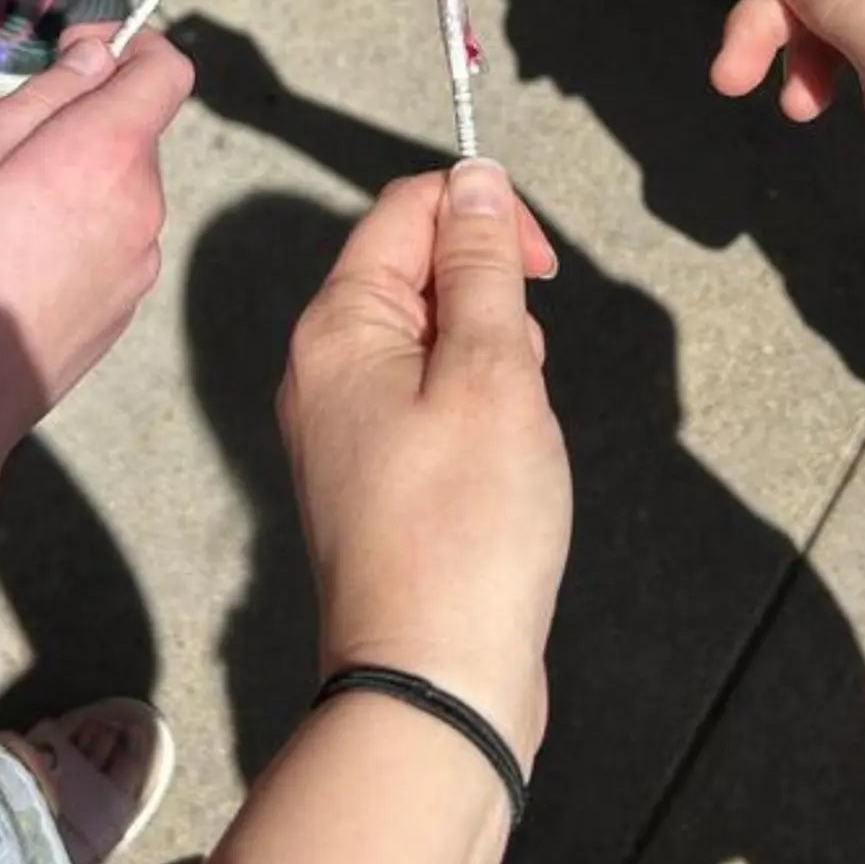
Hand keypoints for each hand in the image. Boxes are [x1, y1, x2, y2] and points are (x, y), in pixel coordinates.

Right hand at [0, 25, 193, 460]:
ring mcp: (138, 269)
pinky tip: (11, 269)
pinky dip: (74, 235)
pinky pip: (109, 245)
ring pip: (118, 192)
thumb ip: (42, 98)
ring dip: (75, 182)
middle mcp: (144, 208)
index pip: (169, 71)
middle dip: (83, 123)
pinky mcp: (119, 314)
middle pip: (136, 134)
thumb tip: (97, 60)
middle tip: (0, 151)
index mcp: (110, 155)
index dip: (131, 47)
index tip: (75, 53)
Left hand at [278, 166, 568, 769]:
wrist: (434, 683)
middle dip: (493, 304)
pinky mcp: (372, 473)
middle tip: (520, 380)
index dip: (483, 216)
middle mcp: (323, 367)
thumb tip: (474, 180)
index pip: (406, 209)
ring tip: (510, 440)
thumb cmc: (466, 531)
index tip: (541, 269)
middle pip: (417, 271)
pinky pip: (432, 400)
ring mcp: (343, 424)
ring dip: (495, 365)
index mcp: (337, 327)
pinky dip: (480, 413)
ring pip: (434, 339)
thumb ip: (481, 266)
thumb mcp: (495, 372)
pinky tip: (501, 471)